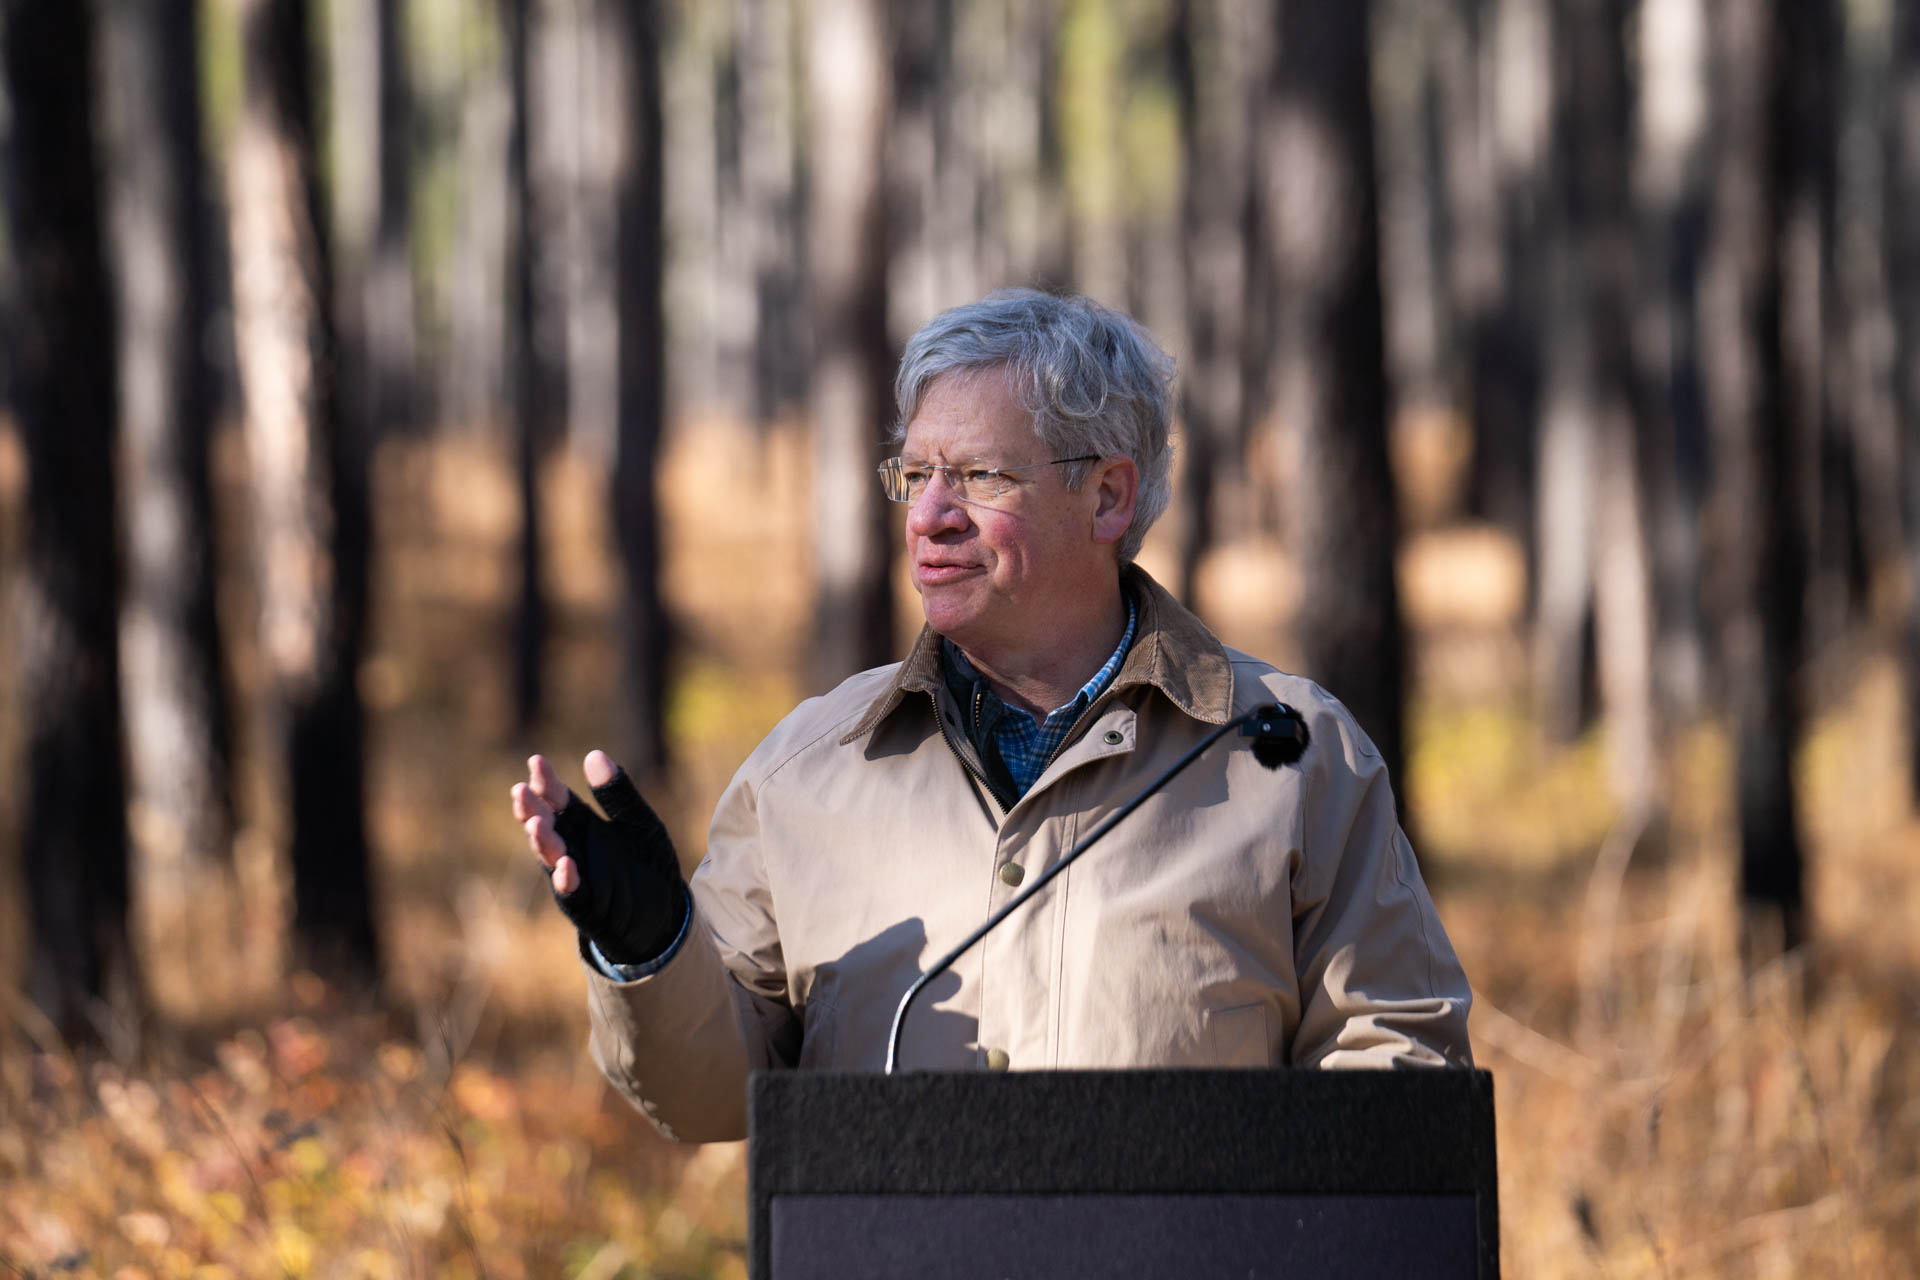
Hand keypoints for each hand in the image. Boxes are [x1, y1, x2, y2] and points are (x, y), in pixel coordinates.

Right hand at [512, 751, 686, 965]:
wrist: (667, 913)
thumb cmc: (648, 863)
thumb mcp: (640, 822)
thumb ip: (618, 794)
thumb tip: (593, 755)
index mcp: (583, 826)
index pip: (559, 801)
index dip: (547, 784)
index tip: (536, 762)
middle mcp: (573, 851)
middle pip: (548, 828)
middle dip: (533, 811)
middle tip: (520, 792)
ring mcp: (579, 881)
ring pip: (553, 860)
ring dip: (543, 844)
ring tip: (536, 824)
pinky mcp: (591, 910)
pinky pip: (575, 898)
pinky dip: (568, 883)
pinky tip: (565, 866)